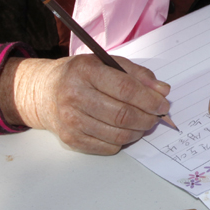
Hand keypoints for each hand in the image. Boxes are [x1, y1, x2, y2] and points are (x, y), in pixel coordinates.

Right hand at [0, 55, 170, 154]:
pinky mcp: (71, 139)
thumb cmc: (81, 75)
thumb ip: (137, 74)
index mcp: (85, 71)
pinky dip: (123, 141)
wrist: (45, 92)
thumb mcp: (108, 63)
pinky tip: (125, 130)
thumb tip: (162, 90)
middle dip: (148, 118)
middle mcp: (74, 96)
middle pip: (123, 115)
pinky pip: (108, 147)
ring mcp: (71, 120)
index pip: (126, 89)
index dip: (150, 99)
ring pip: (118, 134)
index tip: (164, 104)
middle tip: (157, 116)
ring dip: (139, 131)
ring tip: (144, 123)